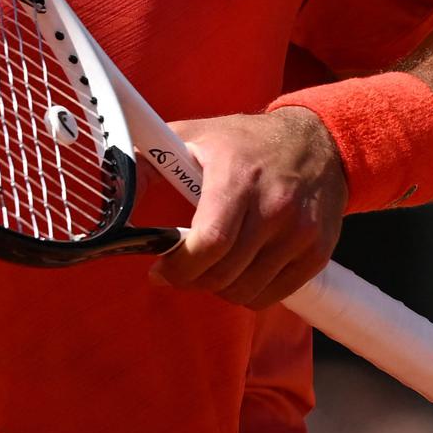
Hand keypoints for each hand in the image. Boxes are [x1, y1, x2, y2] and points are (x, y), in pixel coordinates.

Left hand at [149, 109, 349, 308]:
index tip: (159, 272)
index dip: (179, 267)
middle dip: (192, 279)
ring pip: (246, 291)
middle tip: (180, 269)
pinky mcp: (317, 252)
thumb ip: (151, 162)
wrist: (319, 142)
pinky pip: (272, 296)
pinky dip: (248, 293)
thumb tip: (114, 189)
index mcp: (239, 177)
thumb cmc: (246, 141)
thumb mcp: (194, 136)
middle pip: (225, 273)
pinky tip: (239, 271)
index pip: (211, 242)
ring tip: (211, 266)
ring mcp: (301, 232)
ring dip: (219, 288)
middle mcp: (275, 207)